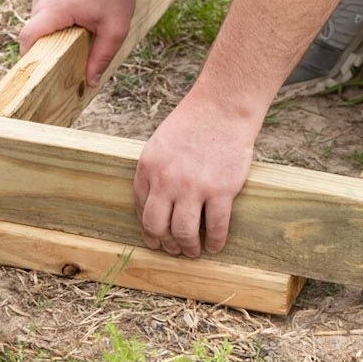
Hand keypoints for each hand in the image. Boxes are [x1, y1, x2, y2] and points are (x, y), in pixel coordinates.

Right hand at [19, 0, 136, 87]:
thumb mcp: (115, 29)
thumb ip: (101, 57)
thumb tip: (91, 83)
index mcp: (54, 9)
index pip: (28, 37)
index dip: (30, 58)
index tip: (41, 74)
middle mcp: (42, 1)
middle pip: (32, 35)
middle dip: (45, 52)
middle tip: (64, 65)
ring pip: (37, 28)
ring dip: (50, 39)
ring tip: (72, 45)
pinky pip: (43, 19)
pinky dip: (53, 29)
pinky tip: (72, 31)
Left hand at [133, 95, 259, 257]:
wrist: (222, 109)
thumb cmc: (193, 123)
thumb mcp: (160, 143)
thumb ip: (154, 171)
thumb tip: (154, 203)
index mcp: (148, 167)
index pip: (140, 208)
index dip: (148, 227)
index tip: (156, 236)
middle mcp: (166, 180)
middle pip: (157, 226)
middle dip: (164, 243)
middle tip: (173, 249)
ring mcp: (193, 187)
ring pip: (184, 233)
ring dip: (188, 248)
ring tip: (194, 251)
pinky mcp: (220, 191)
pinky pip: (216, 228)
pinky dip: (215, 242)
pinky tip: (215, 246)